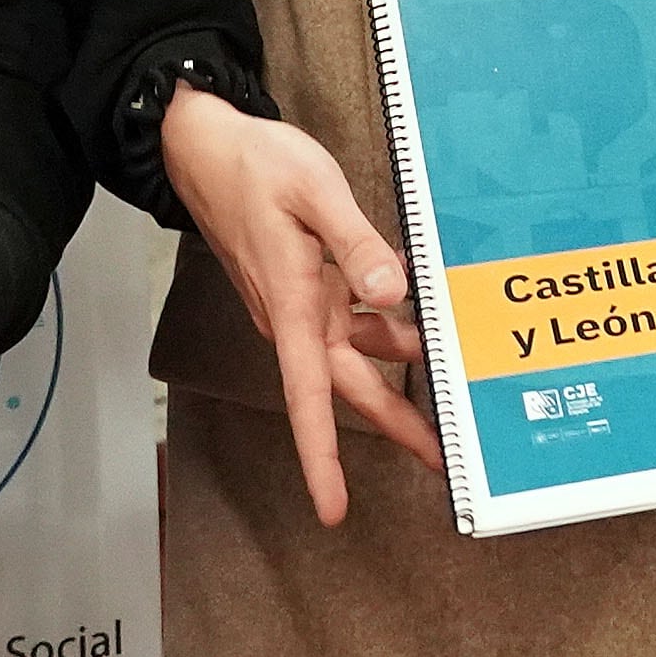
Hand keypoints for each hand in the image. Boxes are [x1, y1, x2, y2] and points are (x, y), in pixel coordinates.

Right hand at [164, 82, 438, 527]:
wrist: (207, 148)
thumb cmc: (253, 167)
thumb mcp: (314, 192)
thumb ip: (357, 244)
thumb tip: (394, 292)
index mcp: (293, 306)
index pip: (308, 397)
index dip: (321, 457)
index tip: (333, 508)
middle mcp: (296, 317)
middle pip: (348, 388)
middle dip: (395, 424)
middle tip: (441, 459)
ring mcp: (301, 304)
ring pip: (356, 356)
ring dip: (398, 374)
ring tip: (448, 391)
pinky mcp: (307, 287)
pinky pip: (352, 322)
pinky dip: (387, 327)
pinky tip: (416, 320)